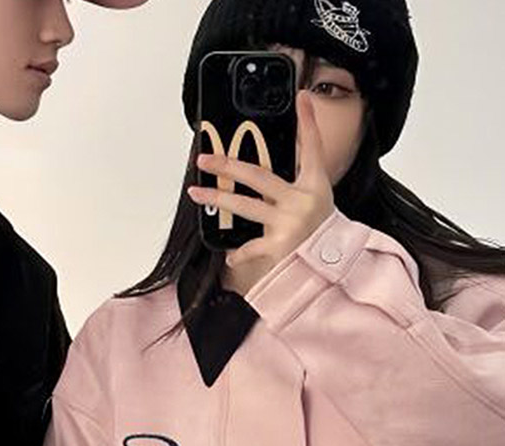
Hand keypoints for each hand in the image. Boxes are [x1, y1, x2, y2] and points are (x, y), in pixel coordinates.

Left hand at [188, 91, 334, 289]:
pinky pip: (250, 247)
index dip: (308, 121)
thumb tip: (285, 156)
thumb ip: (300, 177)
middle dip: (228, 165)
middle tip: (205, 159)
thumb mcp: (318, 197)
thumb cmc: (321, 230)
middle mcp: (300, 200)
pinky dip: (238, 253)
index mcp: (313, 185)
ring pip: (245, 206)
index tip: (301, 98)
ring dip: (218, 198)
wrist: (332, 264)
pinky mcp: (278, 246)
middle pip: (258, 176)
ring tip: (197, 194)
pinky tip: (230, 256)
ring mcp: (288, 223)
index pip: (312, 147)